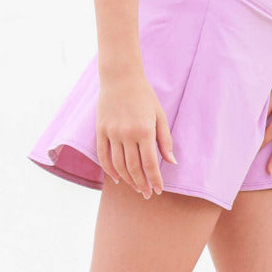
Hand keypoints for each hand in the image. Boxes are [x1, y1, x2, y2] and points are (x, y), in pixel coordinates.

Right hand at [96, 72, 176, 198]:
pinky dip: (109, 170)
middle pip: (133, 168)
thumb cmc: (144, 96)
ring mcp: (112, 133)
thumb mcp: (160, 115)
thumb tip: (171, 162)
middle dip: (141, 184)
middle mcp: (127, 134)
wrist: (120, 77)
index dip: (155, 180)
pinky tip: (117, 179)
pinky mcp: (100, 130)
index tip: (158, 190)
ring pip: (118, 165)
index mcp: (145, 130)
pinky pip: (103, 155)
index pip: (150, 164)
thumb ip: (165, 140)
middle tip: (147, 194)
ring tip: (135, 187)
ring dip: (127, 180)